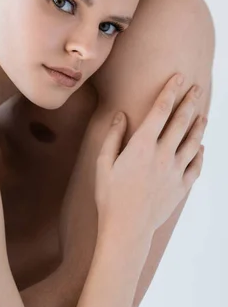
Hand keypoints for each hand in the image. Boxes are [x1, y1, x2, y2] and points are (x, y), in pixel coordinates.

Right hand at [95, 74, 206, 236]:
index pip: (160, 110)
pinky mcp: (181, 187)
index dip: (169, 91)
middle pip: (181, 121)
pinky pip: (196, 166)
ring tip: (202, 114)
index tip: (177, 78)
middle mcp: (162, 154)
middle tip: (196, 88)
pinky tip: (201, 147)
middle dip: (189, 102)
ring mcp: (174, 171)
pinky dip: (200, 154)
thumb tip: (120, 115)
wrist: (127, 228)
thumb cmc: (110, 195)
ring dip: (198, 125)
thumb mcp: (103, 162)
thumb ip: (113, 136)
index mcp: (142, 145)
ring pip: (193, 142)